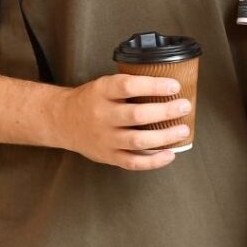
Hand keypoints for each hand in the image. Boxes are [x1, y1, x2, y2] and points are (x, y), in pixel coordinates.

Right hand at [54, 74, 192, 169]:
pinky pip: (132, 162)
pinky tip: (170, 154)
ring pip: (137, 140)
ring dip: (164, 136)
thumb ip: (130, 85)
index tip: (175, 85)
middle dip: (165, 111)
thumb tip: (170, 85)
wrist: (62, 121)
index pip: (129, 86)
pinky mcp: (107, 156)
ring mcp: (104, 138)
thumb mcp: (105, 84)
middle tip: (184, 106)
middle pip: (137, 115)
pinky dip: (153, 161)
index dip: (154, 86)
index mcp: (102, 92)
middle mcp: (101, 115)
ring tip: (183, 130)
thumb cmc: (92, 100)